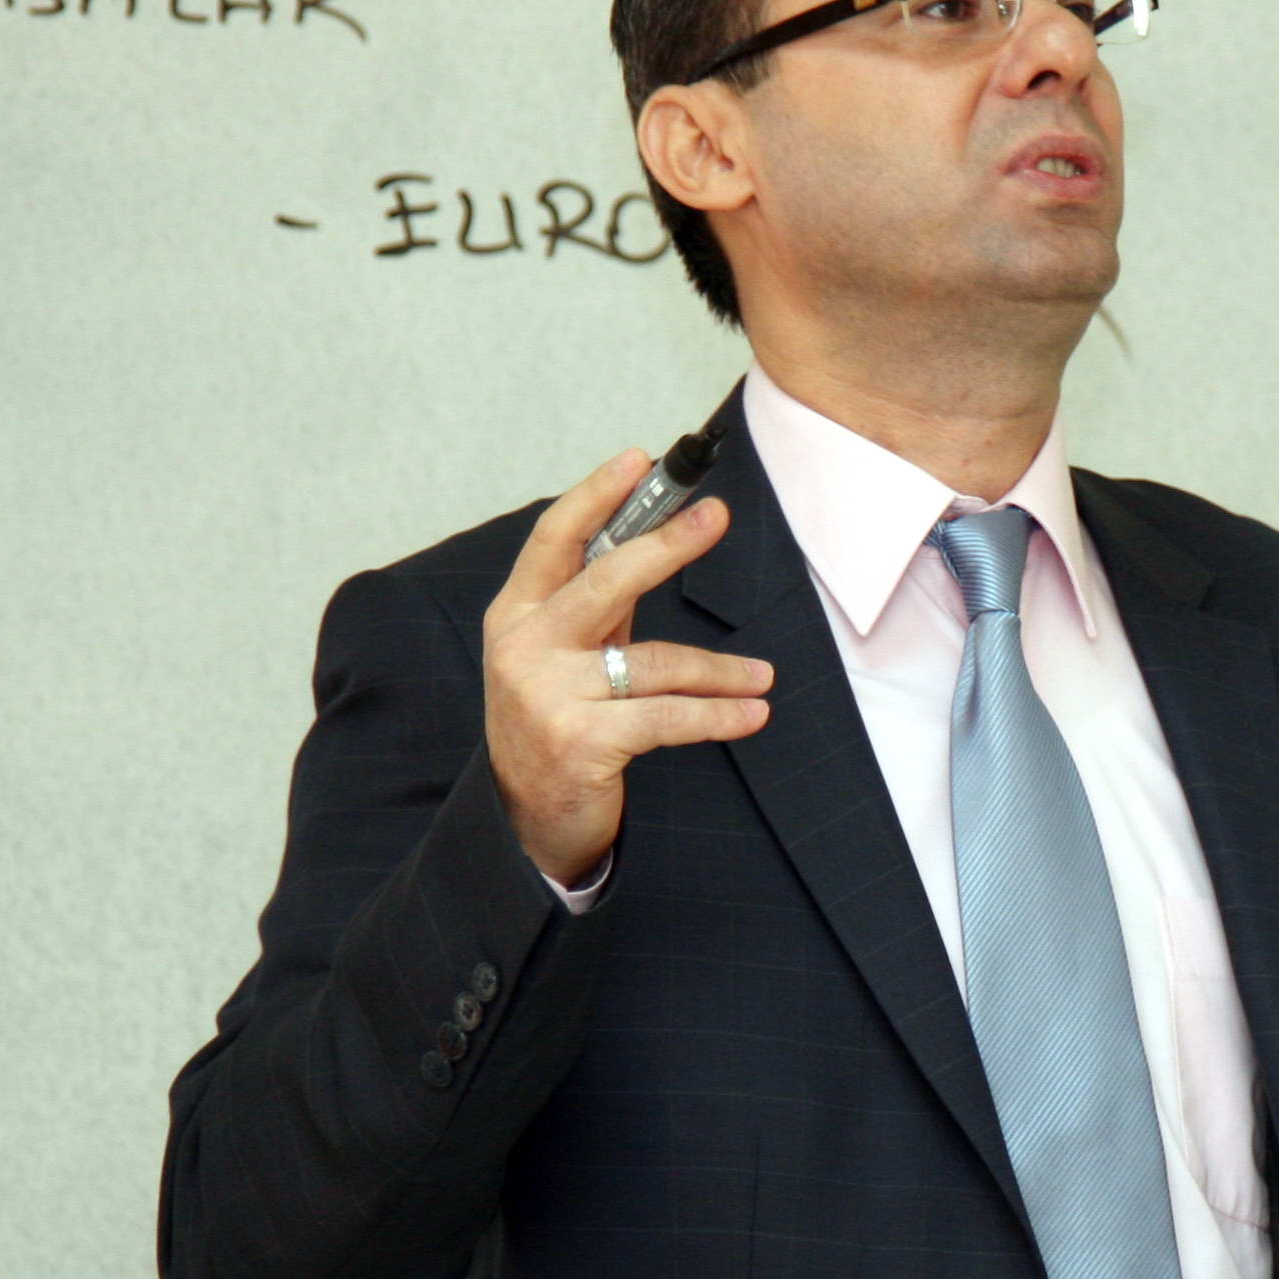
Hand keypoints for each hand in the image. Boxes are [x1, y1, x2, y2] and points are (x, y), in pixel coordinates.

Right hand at [484, 449, 774, 885]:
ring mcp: (549, 695)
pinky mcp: (580, 742)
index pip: (555, 538)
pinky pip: (668, 717)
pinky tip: (752, 712)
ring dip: (720, 669)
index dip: (597, 494)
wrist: (524, 819)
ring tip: (762, 675)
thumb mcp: (561, 655)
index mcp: (516, 614)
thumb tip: (660, 536)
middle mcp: (525, 648)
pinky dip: (718, 714)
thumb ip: (599, 606)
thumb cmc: (552, 721)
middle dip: (666, 545)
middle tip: (717, 516)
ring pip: (655, 661)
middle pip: (604, 581)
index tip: (641, 458)